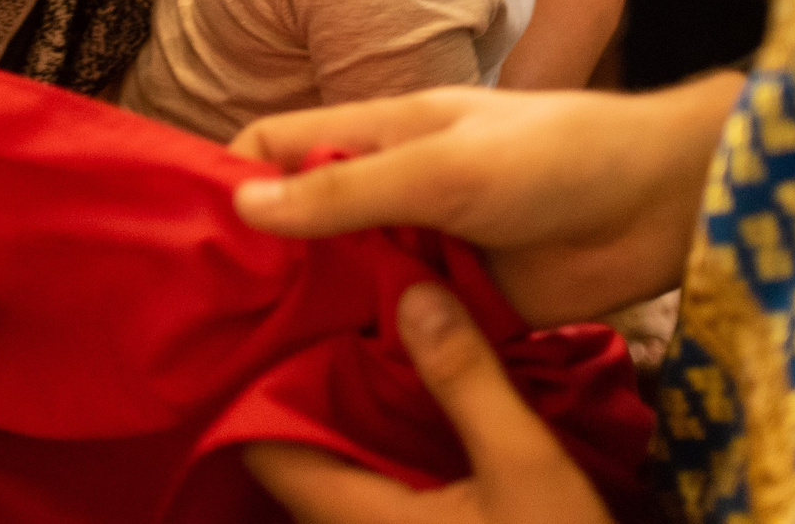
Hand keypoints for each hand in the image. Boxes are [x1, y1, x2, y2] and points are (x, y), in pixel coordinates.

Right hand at [229, 76, 741, 325]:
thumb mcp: (441, 166)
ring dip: (307, 319)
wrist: (661, 205)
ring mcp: (423, 251)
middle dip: (257, 266)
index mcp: (378, 134)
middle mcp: (390, 191)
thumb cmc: (554, 156)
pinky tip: (327, 393)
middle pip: (300, 226)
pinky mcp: (459, 309)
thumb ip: (347, 190)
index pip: (274, 148)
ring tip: (249, 371)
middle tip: (203, 327)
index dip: (224, 182)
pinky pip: (396, 335)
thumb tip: (242, 205)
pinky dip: (364, 357)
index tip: (180, 241)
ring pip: (342, 286)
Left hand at [243, 282, 612, 523]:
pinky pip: (379, 499)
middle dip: (321, 392)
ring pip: (343, 482)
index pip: (267, 450)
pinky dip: (388, 454)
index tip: (305, 318)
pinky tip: (424, 416)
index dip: (272, 384)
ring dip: (357, 423)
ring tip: (387, 351)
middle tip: (350, 318)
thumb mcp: (527, 468)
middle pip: (303, 462)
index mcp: (358, 521)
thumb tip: (415, 294)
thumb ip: (467, 382)